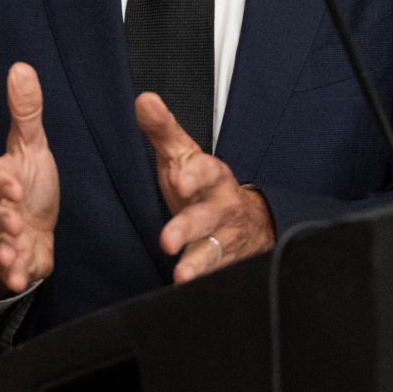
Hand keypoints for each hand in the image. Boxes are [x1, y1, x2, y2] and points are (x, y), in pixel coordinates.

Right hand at [0, 63, 59, 297]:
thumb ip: (26, 112)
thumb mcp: (32, 147)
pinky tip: (21, 278)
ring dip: (3, 250)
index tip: (15, 188)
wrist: (39, 232)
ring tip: (15, 254)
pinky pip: (6, 273)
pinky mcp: (11, 265)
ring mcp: (0, 240)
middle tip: (17, 222)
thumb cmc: (33, 186)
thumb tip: (21, 66)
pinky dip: (12, 276)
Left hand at [135, 92, 273, 283]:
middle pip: (207, 217)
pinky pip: (216, 276)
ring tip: (181, 276)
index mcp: (211, 176)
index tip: (181, 179)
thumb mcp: (183, 154)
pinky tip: (187, 292)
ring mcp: (223, 239)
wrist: (248, 220)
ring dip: (197, 264)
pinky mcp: (223, 265)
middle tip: (168, 239)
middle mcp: (220, 208)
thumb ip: (162, 129)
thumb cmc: (203, 184)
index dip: (195, 176)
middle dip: (189, 227)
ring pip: (213, 252)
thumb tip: (144, 100)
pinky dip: (205, 283)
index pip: (206, 172)